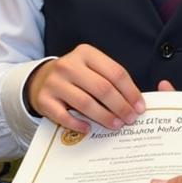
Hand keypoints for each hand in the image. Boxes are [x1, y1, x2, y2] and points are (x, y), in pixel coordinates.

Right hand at [26, 44, 143, 132]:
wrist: (42, 79)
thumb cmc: (76, 76)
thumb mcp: (92, 68)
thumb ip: (110, 79)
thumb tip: (135, 102)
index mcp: (86, 53)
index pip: (115, 72)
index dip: (131, 91)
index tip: (140, 107)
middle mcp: (69, 65)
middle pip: (102, 88)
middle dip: (120, 106)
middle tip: (130, 119)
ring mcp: (54, 82)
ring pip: (85, 103)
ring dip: (104, 117)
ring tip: (116, 125)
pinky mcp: (44, 99)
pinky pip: (64, 116)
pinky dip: (78, 124)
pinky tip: (89, 129)